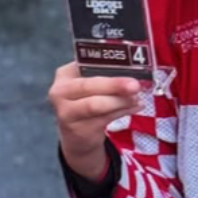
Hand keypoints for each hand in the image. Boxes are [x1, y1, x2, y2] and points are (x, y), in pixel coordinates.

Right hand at [47, 62, 141, 179]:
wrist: (77, 134)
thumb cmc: (87, 101)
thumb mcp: (92, 85)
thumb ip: (107, 75)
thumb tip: (134, 70)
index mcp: (65, 74)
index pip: (85, 64)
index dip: (105, 63)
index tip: (127, 63)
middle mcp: (60, 91)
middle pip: (88, 85)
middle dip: (114, 85)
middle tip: (135, 85)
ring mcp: (66, 112)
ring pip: (96, 105)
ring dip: (120, 101)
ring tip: (137, 98)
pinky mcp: (78, 129)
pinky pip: (104, 118)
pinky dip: (123, 111)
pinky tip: (135, 107)